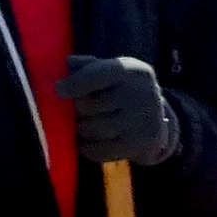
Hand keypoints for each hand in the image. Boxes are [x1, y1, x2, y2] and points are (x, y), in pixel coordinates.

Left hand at [58, 54, 176, 166]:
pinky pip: (99, 151)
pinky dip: (87, 147)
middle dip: (76, 109)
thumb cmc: (123, 89)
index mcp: (132, 71)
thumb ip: (87, 66)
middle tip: (75, 110)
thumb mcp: (112, 71)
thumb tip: (66, 65)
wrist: (157, 118)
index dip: (75, 83)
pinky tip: (88, 141)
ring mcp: (143, 122)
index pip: (98, 75)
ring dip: (80, 129)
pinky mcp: (140, 146)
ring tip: (83, 124)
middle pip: (89, 105)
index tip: (59, 89)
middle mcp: (143, 94)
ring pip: (91, 130)